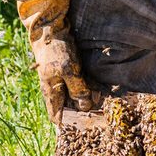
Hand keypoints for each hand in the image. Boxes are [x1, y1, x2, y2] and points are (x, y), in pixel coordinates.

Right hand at [18, 0, 93, 121]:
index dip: (69, 125)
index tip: (85, 129)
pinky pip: (80, 83)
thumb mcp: (68, 70)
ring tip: (106, 102)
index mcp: (51, 91)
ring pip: (77, 95)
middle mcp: (55, 88)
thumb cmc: (56, 50)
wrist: (49, 27)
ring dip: (90, 98)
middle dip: (84, 111)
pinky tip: (102, 88)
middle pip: (69, 107)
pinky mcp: (68, 69)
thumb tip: (86, 106)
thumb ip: (77, 89)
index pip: (57, 117)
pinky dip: (90, 86)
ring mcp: (61, 78)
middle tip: (102, 115)